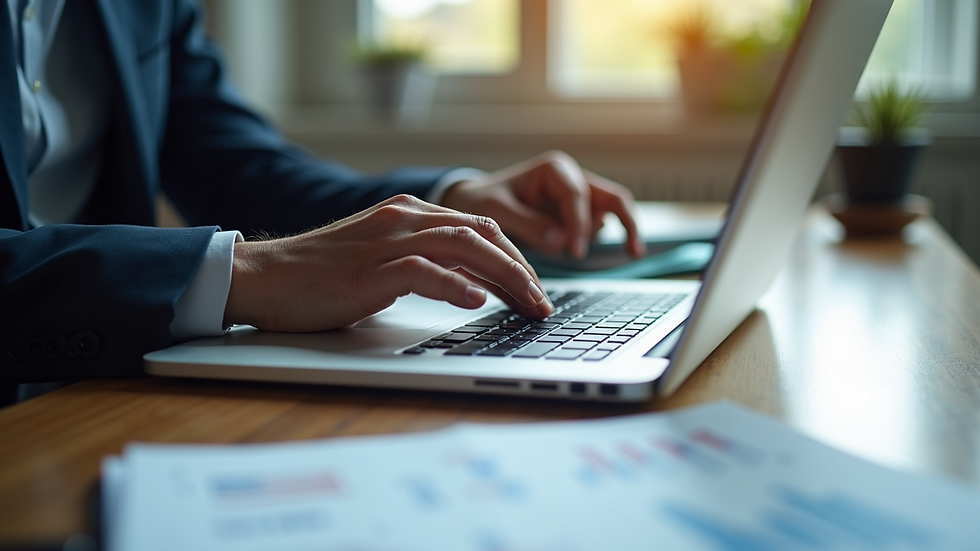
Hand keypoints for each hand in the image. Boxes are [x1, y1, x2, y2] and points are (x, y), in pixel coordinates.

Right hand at [223, 195, 552, 331]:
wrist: (265, 276)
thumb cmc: (322, 275)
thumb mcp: (382, 261)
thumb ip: (425, 263)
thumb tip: (473, 286)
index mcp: (408, 212)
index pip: (478, 226)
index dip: (514, 255)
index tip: (534, 286)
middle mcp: (403, 218)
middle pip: (481, 233)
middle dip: (521, 268)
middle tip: (543, 301)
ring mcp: (387, 240)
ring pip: (463, 246)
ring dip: (504, 277)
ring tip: (528, 303)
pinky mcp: (370, 269)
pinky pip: (423, 270)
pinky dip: (455, 285)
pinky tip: (478, 301)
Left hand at [441, 151, 644, 258]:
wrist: (475, 202)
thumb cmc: (484, 200)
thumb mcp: (497, 212)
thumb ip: (528, 225)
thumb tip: (560, 241)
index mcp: (555, 169)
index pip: (578, 196)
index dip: (579, 224)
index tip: (575, 251)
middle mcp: (573, 178)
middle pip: (614, 198)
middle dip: (627, 223)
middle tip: (633, 252)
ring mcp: (579, 197)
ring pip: (607, 216)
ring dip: (593, 236)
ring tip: (568, 250)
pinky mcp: (577, 215)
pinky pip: (594, 229)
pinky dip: (589, 241)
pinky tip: (574, 251)